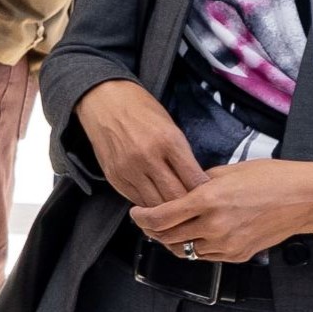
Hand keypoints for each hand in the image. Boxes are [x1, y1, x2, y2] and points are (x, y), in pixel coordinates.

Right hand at [75, 80, 206, 217]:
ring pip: (155, 205)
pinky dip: (149, 203)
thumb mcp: (170, 126)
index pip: (194, 180)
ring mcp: (128, 169)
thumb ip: (182, 156)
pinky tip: (155, 200)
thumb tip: (196, 184)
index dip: (204, 193)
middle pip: (175, 197)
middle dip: (187, 206)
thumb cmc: (142, 111)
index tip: (208, 197)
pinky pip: (137, 201)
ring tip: (175, 209)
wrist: (104, 101)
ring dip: (167, 209)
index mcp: (168, 141)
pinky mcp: (114, 177)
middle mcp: (148, 157)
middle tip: (193, 208)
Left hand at [128, 155, 312, 263]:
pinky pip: (206, 256)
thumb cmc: (272, 178)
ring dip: (173, 241)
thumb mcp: (229, 171)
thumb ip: (200, 182)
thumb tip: (181, 189)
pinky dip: (196, 247)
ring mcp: (226, 244)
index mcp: (208, 200)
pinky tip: (195, 235)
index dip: (142, 217)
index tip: (137, 213)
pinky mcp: (237, 255)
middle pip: (168, 238)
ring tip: (170, 229)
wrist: (305, 199)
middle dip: (153, 231)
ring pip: (185, 251)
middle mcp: (214, 225)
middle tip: (148, 222)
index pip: (161, 217)